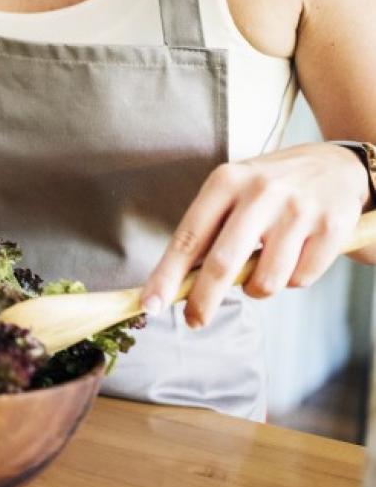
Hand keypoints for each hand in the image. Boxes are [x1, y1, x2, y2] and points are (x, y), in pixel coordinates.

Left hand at [141, 143, 368, 327]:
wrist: (337, 166)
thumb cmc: (270, 188)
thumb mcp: (233, 191)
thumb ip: (207, 231)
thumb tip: (176, 284)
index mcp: (226, 181)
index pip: (188, 237)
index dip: (167, 275)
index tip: (150, 304)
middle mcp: (261, 192)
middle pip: (222, 264)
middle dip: (203, 301)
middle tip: (194, 320)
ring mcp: (298, 210)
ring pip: (266, 281)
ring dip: (257, 289)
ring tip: (263, 269)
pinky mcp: (332, 228)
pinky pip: (301, 279)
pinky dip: (293, 280)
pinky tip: (296, 257)